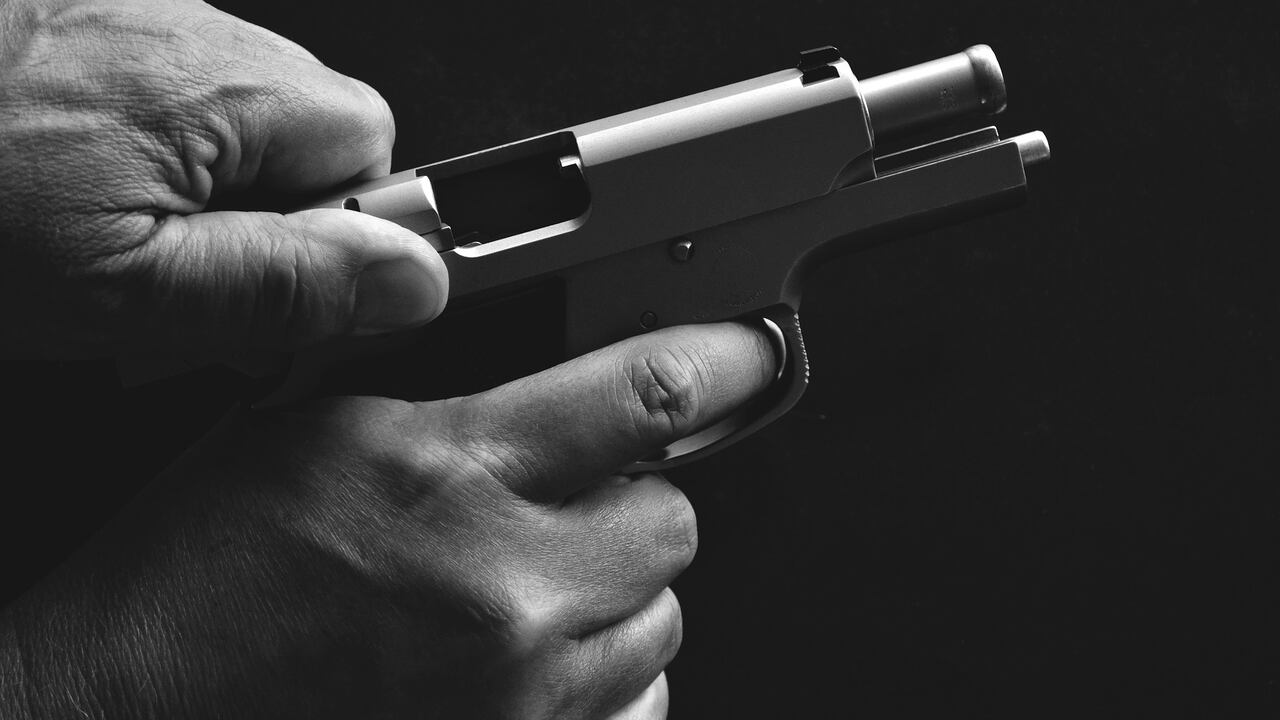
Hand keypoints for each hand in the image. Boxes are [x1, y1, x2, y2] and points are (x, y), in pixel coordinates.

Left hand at [0, 0, 446, 359]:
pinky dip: (142, 156)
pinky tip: (75, 198)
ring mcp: (129, 14)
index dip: (348, 234)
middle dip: (274, 219)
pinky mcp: (75, 22)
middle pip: (308, 131)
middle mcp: (190, 28)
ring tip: (117, 248)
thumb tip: (414, 281)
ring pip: (232, 118)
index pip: (375, 148)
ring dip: (205, 193)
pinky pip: (161, 93)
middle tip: (191, 289)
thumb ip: (286, 283)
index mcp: (225, 88)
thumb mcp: (124, 292)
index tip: (292, 295)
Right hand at [1, 322, 778, 718]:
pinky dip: (603, 678)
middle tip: (568, 500)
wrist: (135, 707)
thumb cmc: (203, 574)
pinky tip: (531, 659)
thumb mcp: (315, 425)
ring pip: (662, 619)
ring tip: (526, 588)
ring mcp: (520, 688)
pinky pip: (636, 706)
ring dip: (615, 593)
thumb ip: (454, 388)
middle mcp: (501, 586)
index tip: (748, 356)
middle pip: (674, 519)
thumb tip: (568, 370)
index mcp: (445, 470)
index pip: (646, 396)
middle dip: (637, 498)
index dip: (721, 363)